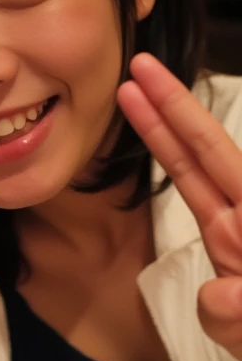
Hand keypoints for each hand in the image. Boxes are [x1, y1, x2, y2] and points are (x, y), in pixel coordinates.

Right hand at [117, 54, 241, 360]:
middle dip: (169, 109)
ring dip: (165, 138)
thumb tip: (220, 295)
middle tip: (136, 65)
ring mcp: (237, 255)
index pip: (213, 157)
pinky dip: (180, 185)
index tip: (145, 78)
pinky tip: (159, 157)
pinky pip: (201, 231)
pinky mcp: (230, 282)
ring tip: (131, 97)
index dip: (178, 116)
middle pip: (204, 157)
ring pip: (196, 184)